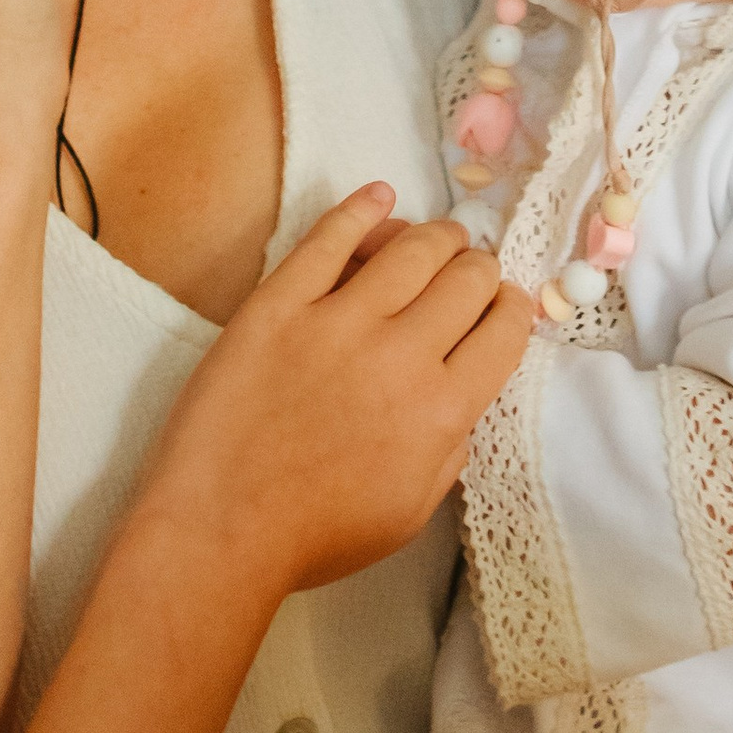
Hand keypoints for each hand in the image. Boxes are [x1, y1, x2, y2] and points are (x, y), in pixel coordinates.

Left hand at [137, 185, 531, 601]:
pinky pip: (328, 239)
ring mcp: (336, 321)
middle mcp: (401, 355)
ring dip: (436, 235)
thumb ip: (449, 449)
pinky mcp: (277, 304)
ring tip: (439, 237)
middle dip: (479, 270)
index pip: (503, 332)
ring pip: (410, 248)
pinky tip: (379, 195)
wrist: (219, 532)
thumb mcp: (411, 511)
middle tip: (470, 272)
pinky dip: (361, 210)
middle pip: (465, 279)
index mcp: (442, 411)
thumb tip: (460, 401)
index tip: (505, 305)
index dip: (513, 309)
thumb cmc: (315, 537)